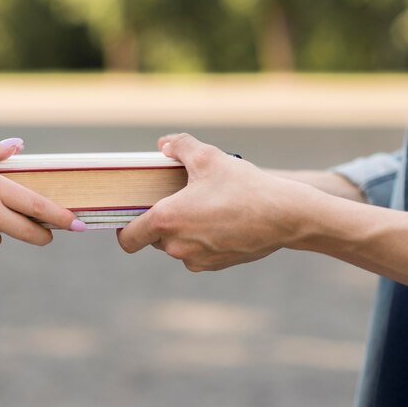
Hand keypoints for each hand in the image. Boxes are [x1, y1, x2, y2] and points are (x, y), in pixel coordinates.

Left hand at [117, 133, 305, 271]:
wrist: (286, 216)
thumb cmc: (244, 186)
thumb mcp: (208, 157)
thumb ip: (179, 146)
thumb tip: (163, 144)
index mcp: (166, 220)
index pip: (127, 238)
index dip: (124, 228)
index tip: (131, 216)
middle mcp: (176, 247)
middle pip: (153, 238)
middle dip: (161, 220)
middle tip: (178, 199)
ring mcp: (196, 260)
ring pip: (176, 245)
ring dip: (182, 230)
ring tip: (203, 207)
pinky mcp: (215, 266)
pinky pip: (196, 253)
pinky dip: (201, 240)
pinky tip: (220, 221)